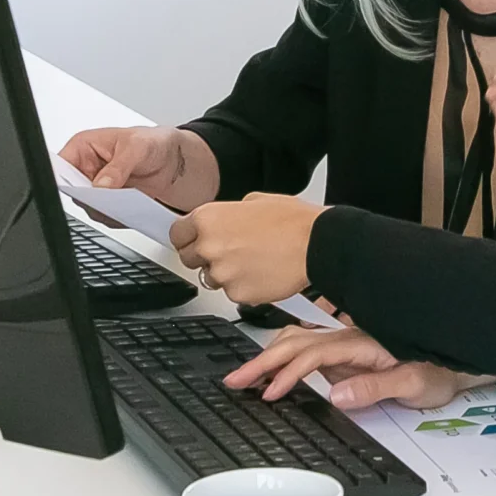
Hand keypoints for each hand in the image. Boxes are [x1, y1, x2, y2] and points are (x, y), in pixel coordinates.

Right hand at [56, 125, 218, 210]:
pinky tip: (134, 207)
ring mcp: (100, 190)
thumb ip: (118, 166)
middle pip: (73, 192)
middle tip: (108, 199)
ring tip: (127, 201)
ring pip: (90, 208)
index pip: (60, 166)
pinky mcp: (113, 206)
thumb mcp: (138, 147)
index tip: (78, 190)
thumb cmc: (159, 143)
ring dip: (107, 209)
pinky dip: (120, 217)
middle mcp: (88, 170)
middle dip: (90, 198)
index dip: (63, 180)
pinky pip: (107, 219)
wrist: (182, 163)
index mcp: (85, 147)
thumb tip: (100, 185)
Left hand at [169, 194, 322, 303]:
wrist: (318, 244)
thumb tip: (222, 221)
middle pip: (189, 259)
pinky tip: (262, 272)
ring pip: (212, 278)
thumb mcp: (254, 200)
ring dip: (226, 273)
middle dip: (206, 256)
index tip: (194, 240)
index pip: (177, 235)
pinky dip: (244, 286)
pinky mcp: (239, 295)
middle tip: (231, 250)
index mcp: (209, 219)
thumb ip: (229, 213)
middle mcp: (210, 246)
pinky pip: (233, 293)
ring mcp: (223, 273)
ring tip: (254, 260)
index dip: (188, 237)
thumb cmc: (293, 221)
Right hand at [224, 326, 482, 410]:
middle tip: (233, 380)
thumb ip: (375, 387)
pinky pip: (306, 350)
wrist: (455, 360)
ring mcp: (344, 345)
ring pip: (296, 342)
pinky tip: (271, 369)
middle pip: (295, 344)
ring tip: (243, 376)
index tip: (268, 393)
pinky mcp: (345, 354)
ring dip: (268, 357)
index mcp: (361, 344)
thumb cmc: (438, 371)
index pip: (313, 355)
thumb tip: (336, 394)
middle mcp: (348, 339)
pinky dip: (282, 356)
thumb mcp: (413, 383)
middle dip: (262, 362)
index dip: (288, 372)